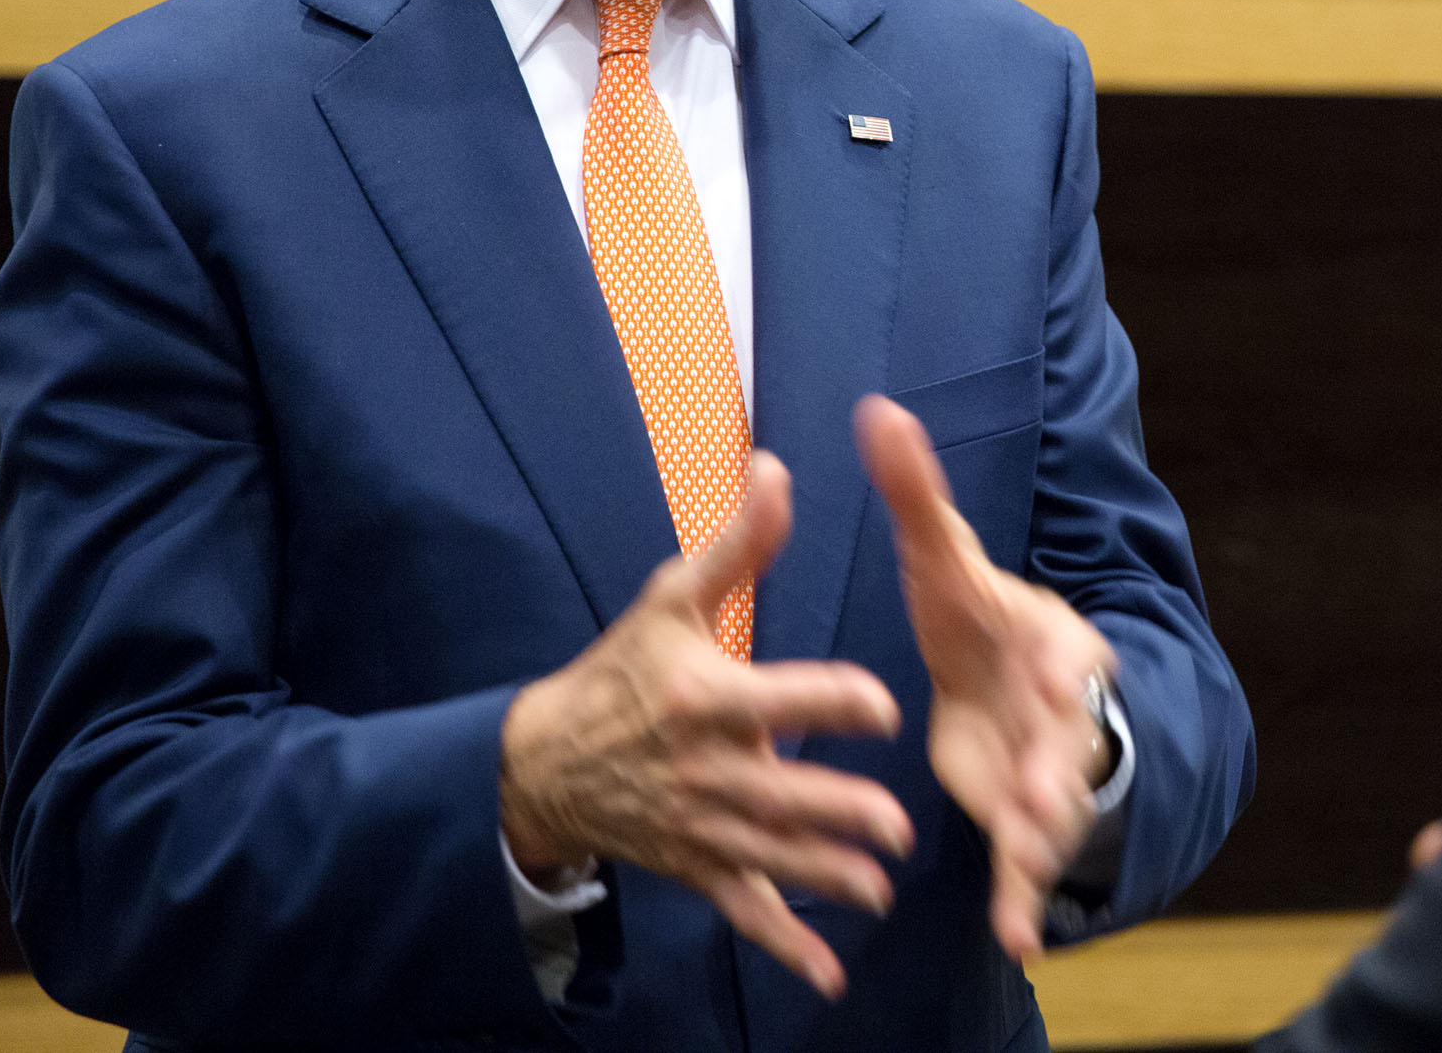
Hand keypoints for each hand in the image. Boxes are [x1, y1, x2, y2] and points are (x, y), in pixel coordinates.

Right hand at [499, 451, 914, 1000]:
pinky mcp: (698, 865)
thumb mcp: (671, 598)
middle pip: (783, 794)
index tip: (885, 705)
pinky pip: (745, 909)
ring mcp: (703, 826)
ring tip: (880, 891)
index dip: (837, 701)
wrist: (546, 758)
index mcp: (710, 698)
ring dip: (827, 877)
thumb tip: (779, 469)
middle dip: (838, 814)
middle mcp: (709, 769)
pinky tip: (830, 973)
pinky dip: (785, 944)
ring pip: (774, 856)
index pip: (785, 698)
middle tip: (896, 827)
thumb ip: (737, 544)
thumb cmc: (621, 670)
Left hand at [856, 394, 1118, 961]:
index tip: (1059, 685)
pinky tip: (1016, 942)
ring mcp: (1048, 769)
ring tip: (1026, 885)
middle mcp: (1062, 710)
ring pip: (1055, 812)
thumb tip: (879, 408)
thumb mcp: (946, 558)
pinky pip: (1027, 865)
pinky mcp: (1022, 817)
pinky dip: (1023, 902)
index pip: (1067, 655)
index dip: (1064, 675)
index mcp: (1051, 641)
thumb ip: (917, 492)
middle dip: (1061, 774)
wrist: (1010, 682)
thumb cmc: (979, 615)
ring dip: (1043, 848)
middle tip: (1042, 802)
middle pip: (1070, 743)